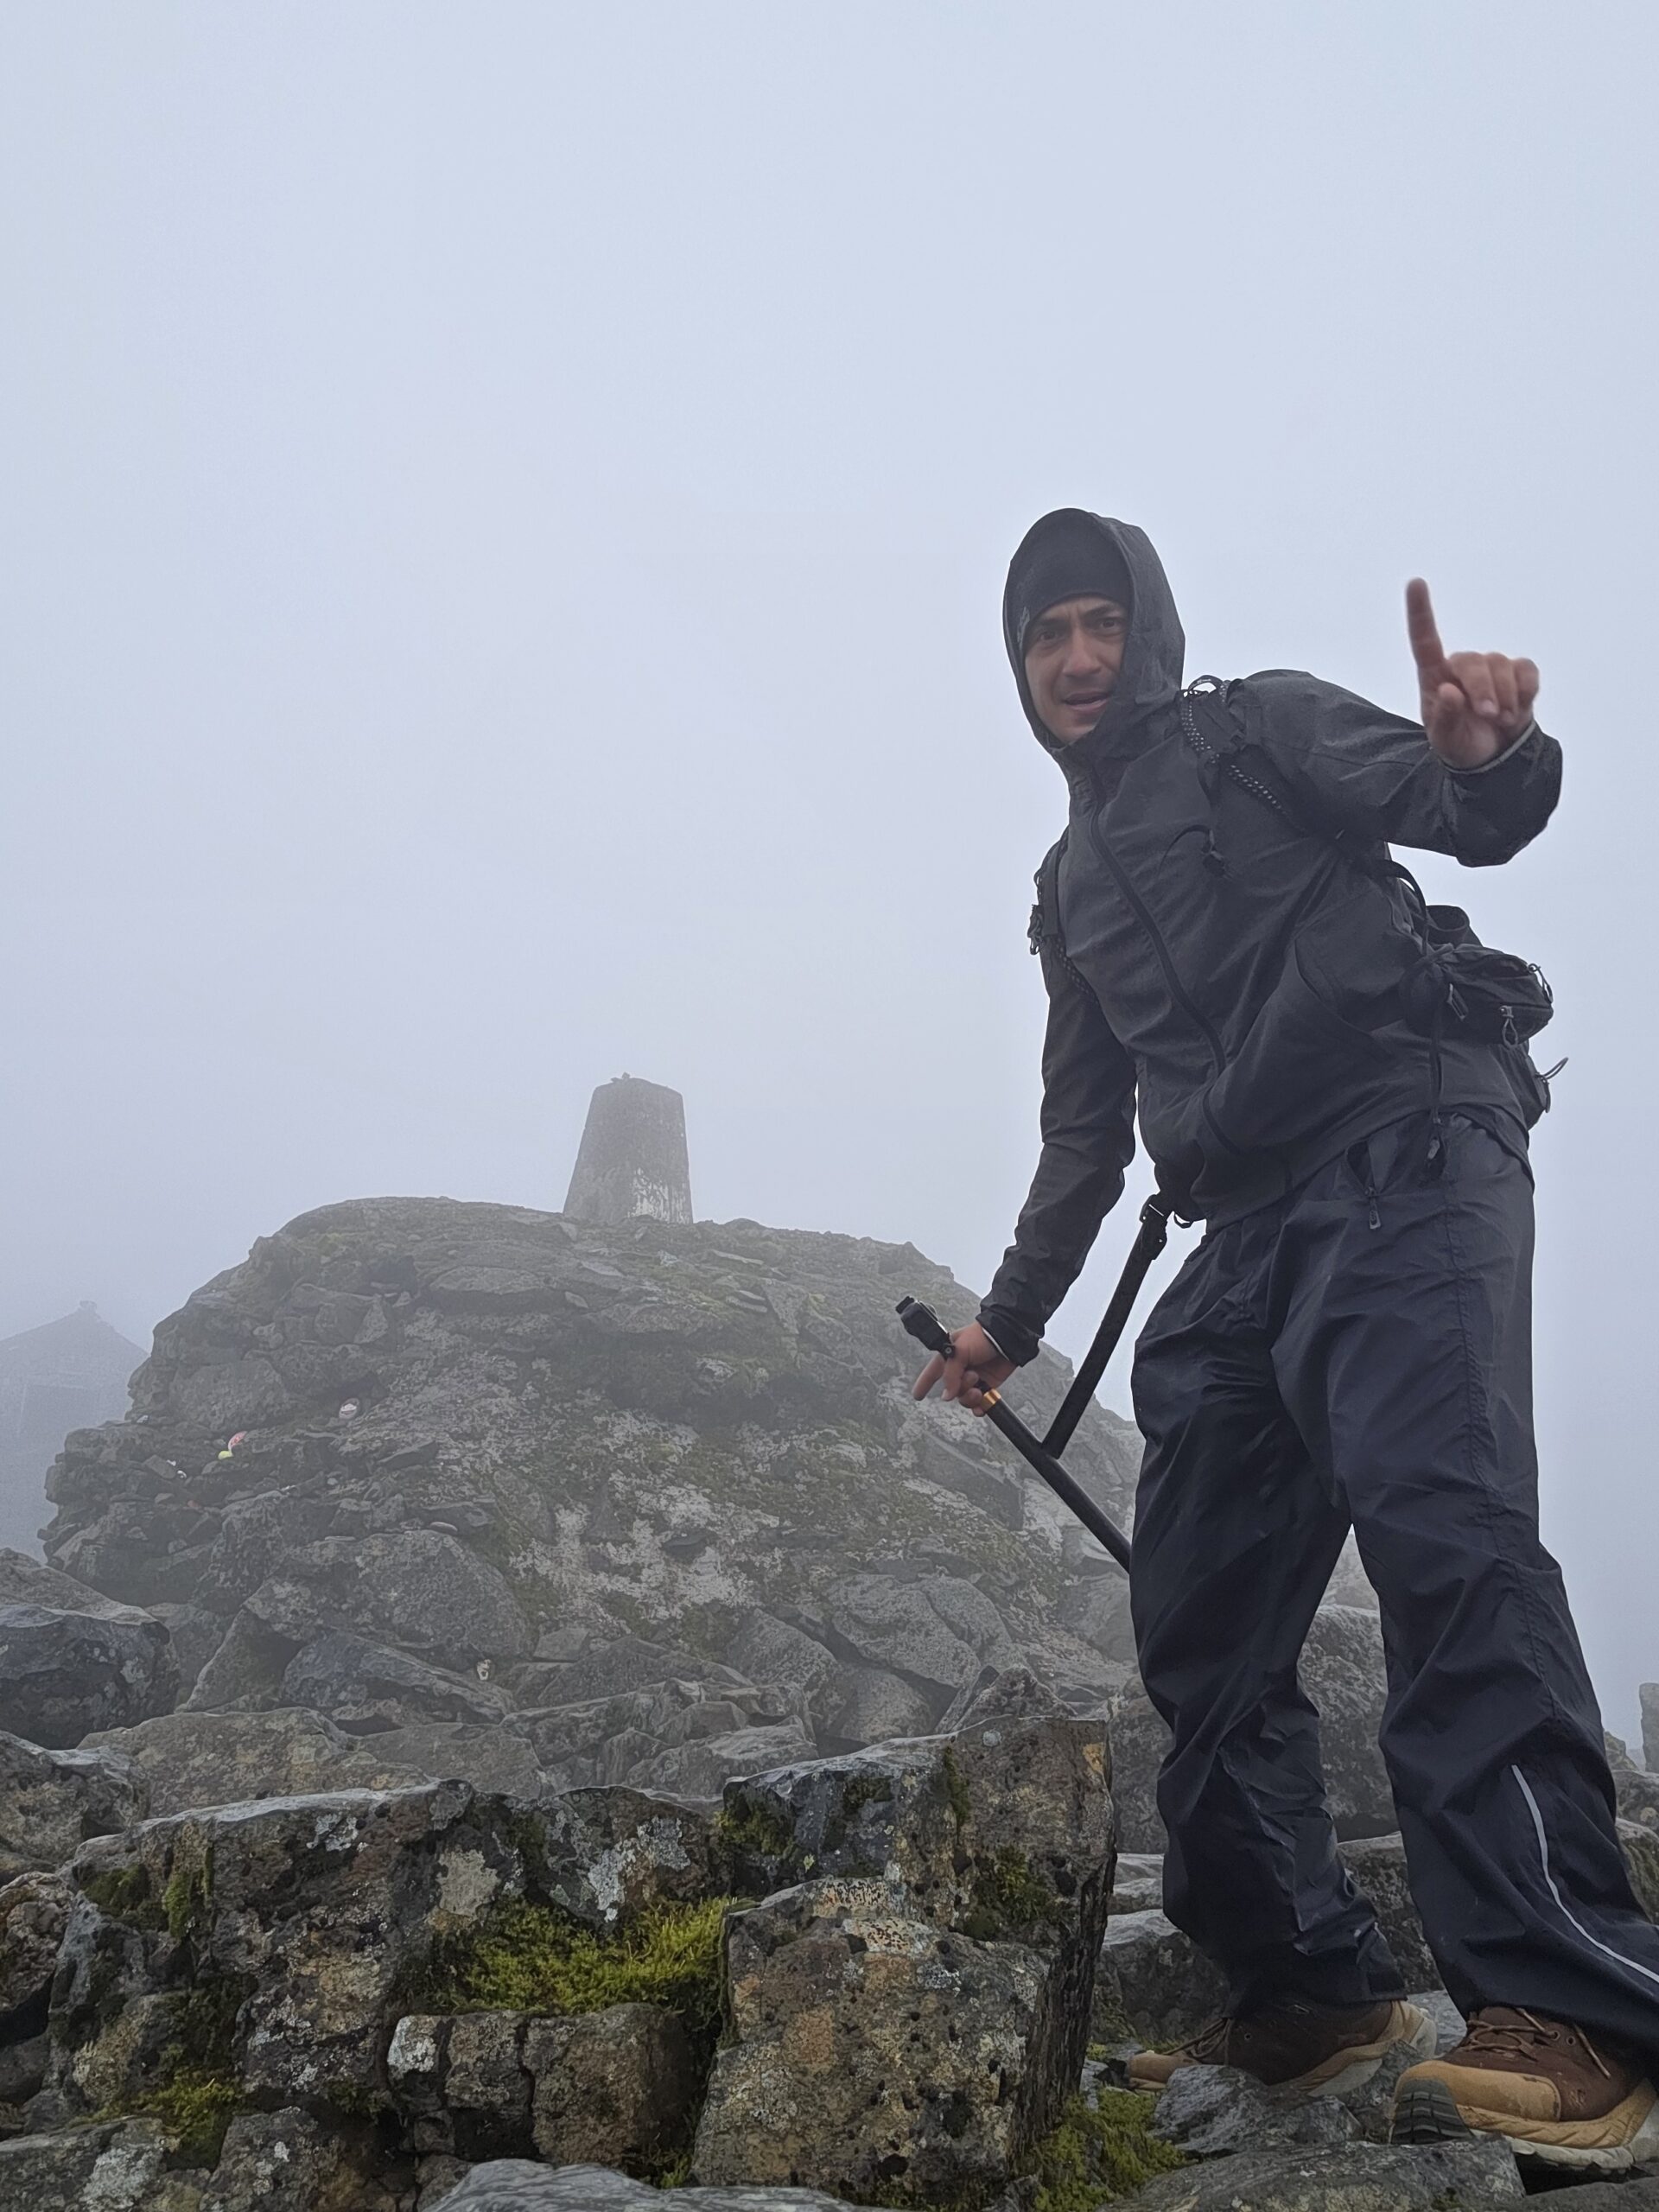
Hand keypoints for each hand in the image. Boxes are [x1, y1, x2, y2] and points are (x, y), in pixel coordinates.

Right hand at [912, 1322, 1015, 1417]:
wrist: (1008, 1338)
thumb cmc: (982, 1337)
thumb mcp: (959, 1352)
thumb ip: (950, 1375)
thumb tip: (946, 1395)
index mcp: (949, 1357)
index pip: (931, 1373)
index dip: (923, 1384)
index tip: (917, 1395)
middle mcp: (960, 1368)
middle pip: (951, 1390)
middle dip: (960, 1388)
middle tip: (972, 1377)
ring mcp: (975, 1377)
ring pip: (964, 1398)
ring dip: (970, 1397)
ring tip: (979, 1388)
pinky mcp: (989, 1384)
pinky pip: (979, 1402)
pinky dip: (979, 1407)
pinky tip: (981, 1406)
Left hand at [1406, 578, 1539, 768]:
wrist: (1493, 757)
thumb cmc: (1460, 743)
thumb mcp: (1446, 740)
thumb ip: (1446, 718)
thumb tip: (1449, 691)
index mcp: (1435, 678)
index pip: (1424, 641)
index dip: (1420, 612)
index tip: (1415, 583)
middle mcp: (1461, 667)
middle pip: (1473, 661)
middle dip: (1483, 689)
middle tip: (1489, 715)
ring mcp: (1491, 667)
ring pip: (1501, 664)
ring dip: (1505, 696)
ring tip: (1500, 720)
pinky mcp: (1517, 672)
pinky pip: (1526, 670)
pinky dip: (1526, 691)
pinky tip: (1518, 709)